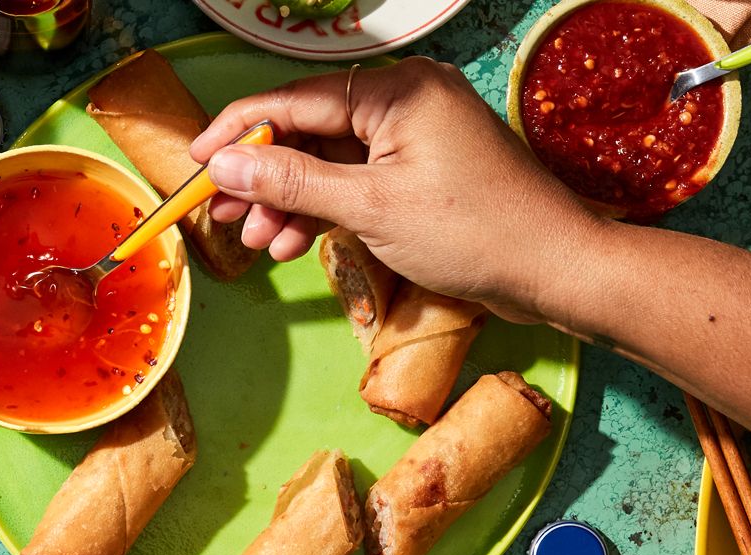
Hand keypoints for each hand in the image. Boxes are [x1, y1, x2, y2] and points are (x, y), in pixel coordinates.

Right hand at [190, 57, 607, 322]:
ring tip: (256, 242)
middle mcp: (408, 100)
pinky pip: (361, 181)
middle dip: (264, 176)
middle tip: (222, 214)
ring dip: (292, 202)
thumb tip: (225, 163)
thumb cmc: (475, 232)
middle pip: (311, 130)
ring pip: (333, 162)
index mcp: (398, 89)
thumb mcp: (370, 207)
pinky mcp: (426, 171)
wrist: (555, 270)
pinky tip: (295, 243)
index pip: (296, 99)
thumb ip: (293, 182)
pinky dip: (328, 211)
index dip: (239, 131)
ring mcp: (418, 137)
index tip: (195, 162)